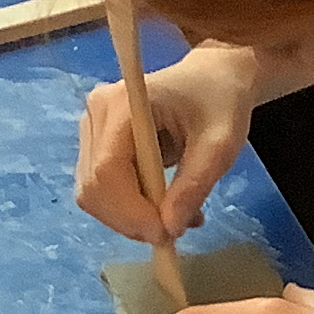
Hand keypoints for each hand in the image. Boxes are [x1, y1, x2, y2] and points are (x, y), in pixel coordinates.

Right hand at [75, 43, 262, 244]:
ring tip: (176, 218)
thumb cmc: (220, 102)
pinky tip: (161, 207)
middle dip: (130, 220)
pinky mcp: (97, 145)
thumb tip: (169, 228)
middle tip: (174, 232)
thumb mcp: (221, 144)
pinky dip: (129, 210)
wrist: (214, 79)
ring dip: (130, 219)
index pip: (108, 170)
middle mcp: (96, 114)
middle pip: (93, 187)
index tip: (166, 234)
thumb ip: (194, 184)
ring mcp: (92, 129)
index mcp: (122, 104)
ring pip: (93, 195)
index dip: (130, 211)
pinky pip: (102, 191)